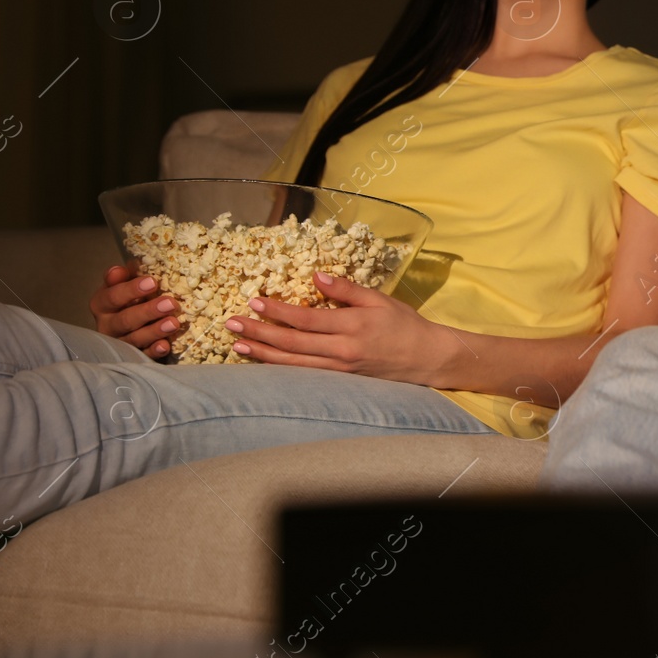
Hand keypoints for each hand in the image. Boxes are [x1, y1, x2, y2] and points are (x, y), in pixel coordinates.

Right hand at [88, 263, 180, 357]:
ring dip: (155, 331)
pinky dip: (154, 351)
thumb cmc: (129, 298)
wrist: (132, 322)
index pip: (112, 297)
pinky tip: (166, 345)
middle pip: (125, 320)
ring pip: (135, 339)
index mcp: (102, 304)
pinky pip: (144, 355)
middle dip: (148, 311)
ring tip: (174, 323)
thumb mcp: (124, 284)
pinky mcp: (134, 356)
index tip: (152, 281)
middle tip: (170, 303)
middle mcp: (108, 325)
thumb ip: (124, 276)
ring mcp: (120, 343)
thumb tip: (129, 265)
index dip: (131, 289)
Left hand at [224, 272, 465, 384]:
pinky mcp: (340, 380)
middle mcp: (341, 351)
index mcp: (351, 326)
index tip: (253, 301)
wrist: (426, 358)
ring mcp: (339, 369)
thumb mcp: (379, 299)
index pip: (304, 319)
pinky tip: (264, 362)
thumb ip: (346, 289)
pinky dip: (280, 368)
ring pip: (292, 363)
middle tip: (231, 324)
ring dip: (262, 354)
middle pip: (291, 343)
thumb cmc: (404, 325)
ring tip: (237, 346)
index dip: (276, 311)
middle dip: (258, 333)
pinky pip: (304, 374)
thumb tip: (315, 277)